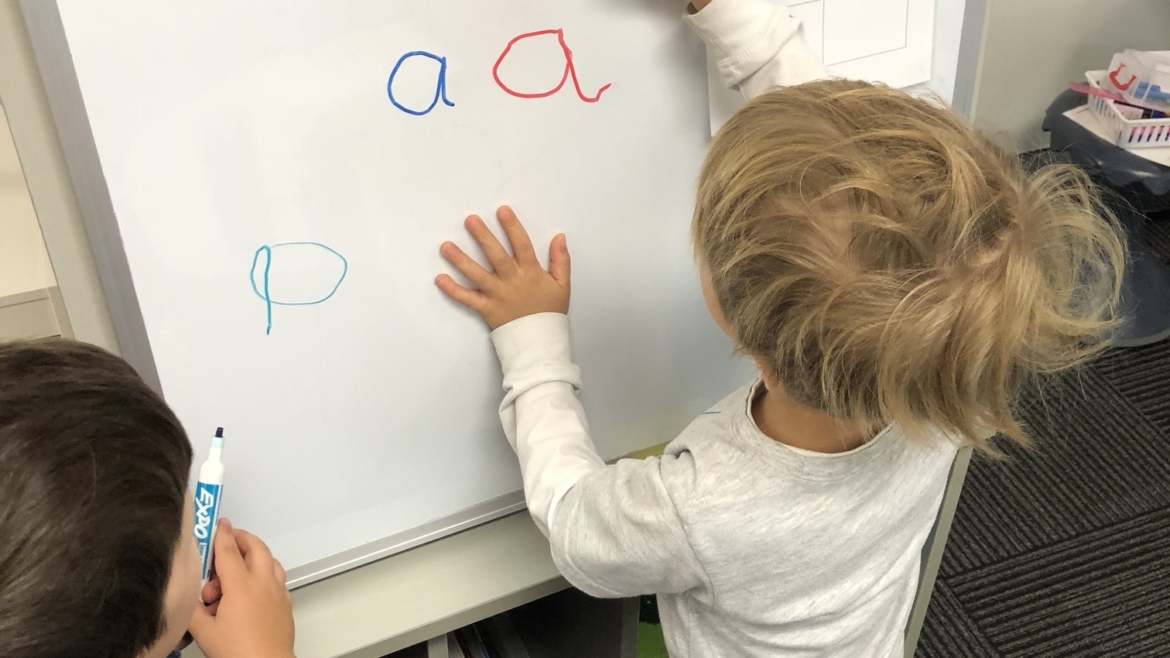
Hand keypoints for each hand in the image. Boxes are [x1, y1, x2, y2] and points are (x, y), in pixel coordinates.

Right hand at [188, 519, 294, 657]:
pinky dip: (265, 572)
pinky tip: (252, 588)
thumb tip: (185, 595)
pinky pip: (277, 576)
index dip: (221, 534)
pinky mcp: (286, 603)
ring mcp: (278, 591)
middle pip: (255, 548)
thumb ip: (191, 608)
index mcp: (241, 585)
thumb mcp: (203, 630)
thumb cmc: (237, 651)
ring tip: (237, 568)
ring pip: (270, 560)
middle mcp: (263, 582)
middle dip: (241, 539)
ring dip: (254, 556)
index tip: (218, 523)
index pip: (228, 550)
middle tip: (227, 542)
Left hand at [436, 206, 570, 329]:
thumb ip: (561, 260)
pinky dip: (453, 290)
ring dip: (461, 260)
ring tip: (446, 246)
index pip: (522, 245)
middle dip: (483, 237)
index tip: (502, 211)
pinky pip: (467, 299)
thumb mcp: (562, 285)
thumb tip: (559, 237)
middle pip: (496, 256)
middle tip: (470, 220)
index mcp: (531, 273)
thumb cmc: (550, 312)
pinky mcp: (486, 309)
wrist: (541, 342)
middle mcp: (512, 281)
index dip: (512, 227)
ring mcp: (497, 295)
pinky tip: (440, 279)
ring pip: (477, 275)